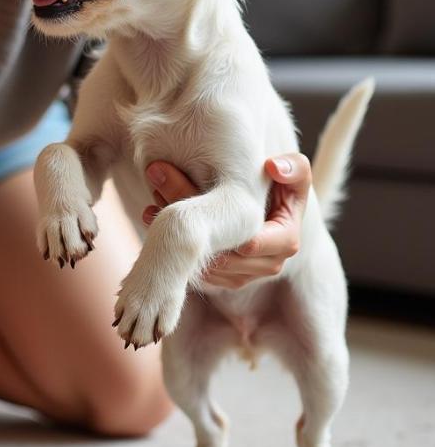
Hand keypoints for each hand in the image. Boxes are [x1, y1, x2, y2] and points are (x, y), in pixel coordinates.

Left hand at [142, 153, 310, 289]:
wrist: (269, 206)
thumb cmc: (281, 186)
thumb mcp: (294, 173)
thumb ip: (292, 167)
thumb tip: (272, 167)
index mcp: (285, 241)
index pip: (249, 243)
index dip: (219, 227)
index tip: (190, 203)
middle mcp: (267, 265)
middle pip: (220, 254)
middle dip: (190, 228)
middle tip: (158, 195)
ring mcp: (242, 276)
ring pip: (203, 265)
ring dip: (176, 240)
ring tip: (151, 211)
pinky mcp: (222, 280)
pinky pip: (195, 273)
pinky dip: (174, 250)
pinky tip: (154, 224)